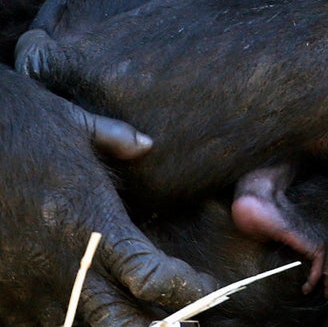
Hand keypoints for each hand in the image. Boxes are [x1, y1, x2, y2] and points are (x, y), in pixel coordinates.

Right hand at [0, 67, 215, 326]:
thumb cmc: (17, 123)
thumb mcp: (73, 123)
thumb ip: (116, 139)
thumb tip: (147, 145)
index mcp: (92, 220)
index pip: (152, 275)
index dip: (186, 290)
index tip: (208, 290)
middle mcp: (64, 263)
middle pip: (121, 325)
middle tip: (187, 326)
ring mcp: (27, 287)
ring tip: (136, 319)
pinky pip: (39, 324)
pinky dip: (64, 323)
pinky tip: (81, 311)